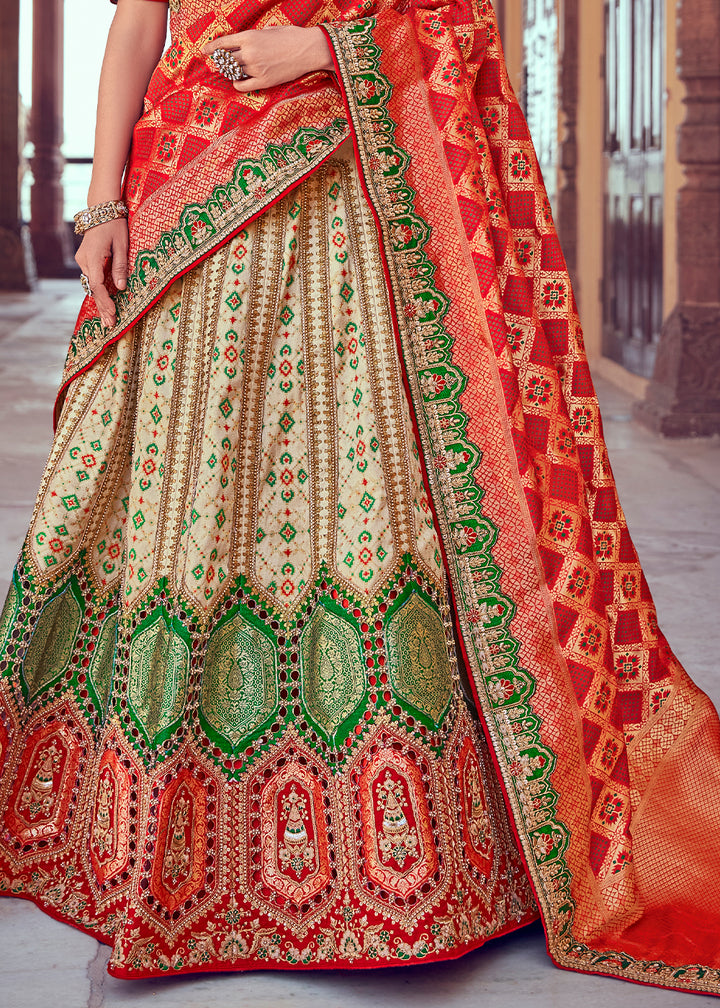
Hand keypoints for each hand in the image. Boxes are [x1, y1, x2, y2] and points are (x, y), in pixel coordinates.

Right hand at [75, 218, 128, 328]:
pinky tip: (104, 304)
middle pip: (92, 289)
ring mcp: (83, 260)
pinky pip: (91, 279)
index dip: (105, 302)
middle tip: (110, 325)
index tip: (112, 314)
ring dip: (100, 301)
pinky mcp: (86, 260)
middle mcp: (84, 260)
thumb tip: (120, 288)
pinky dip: (98, 291)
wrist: (102, 209)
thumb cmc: (115, 225)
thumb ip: (120, 267)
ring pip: (91, 285)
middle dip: (102, 307)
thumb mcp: (122, 245)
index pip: (97, 285)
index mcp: (93, 257)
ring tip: (108, 318)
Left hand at [201, 26, 333, 92]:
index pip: (224, 43)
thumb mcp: (270, 30)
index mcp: (249, 37)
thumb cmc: (291, 37)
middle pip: (226, 60)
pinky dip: (237, 84)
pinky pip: (243, 86)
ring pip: (234, 72)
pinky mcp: (264, 81)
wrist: (307, 50)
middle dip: (221, 62)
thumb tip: (248, 41)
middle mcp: (249, 53)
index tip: (205, 51)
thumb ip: (255, 36)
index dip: (212, 48)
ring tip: (231, 71)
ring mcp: (256, 68)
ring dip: (231, 72)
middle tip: (218, 63)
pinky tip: (238, 82)